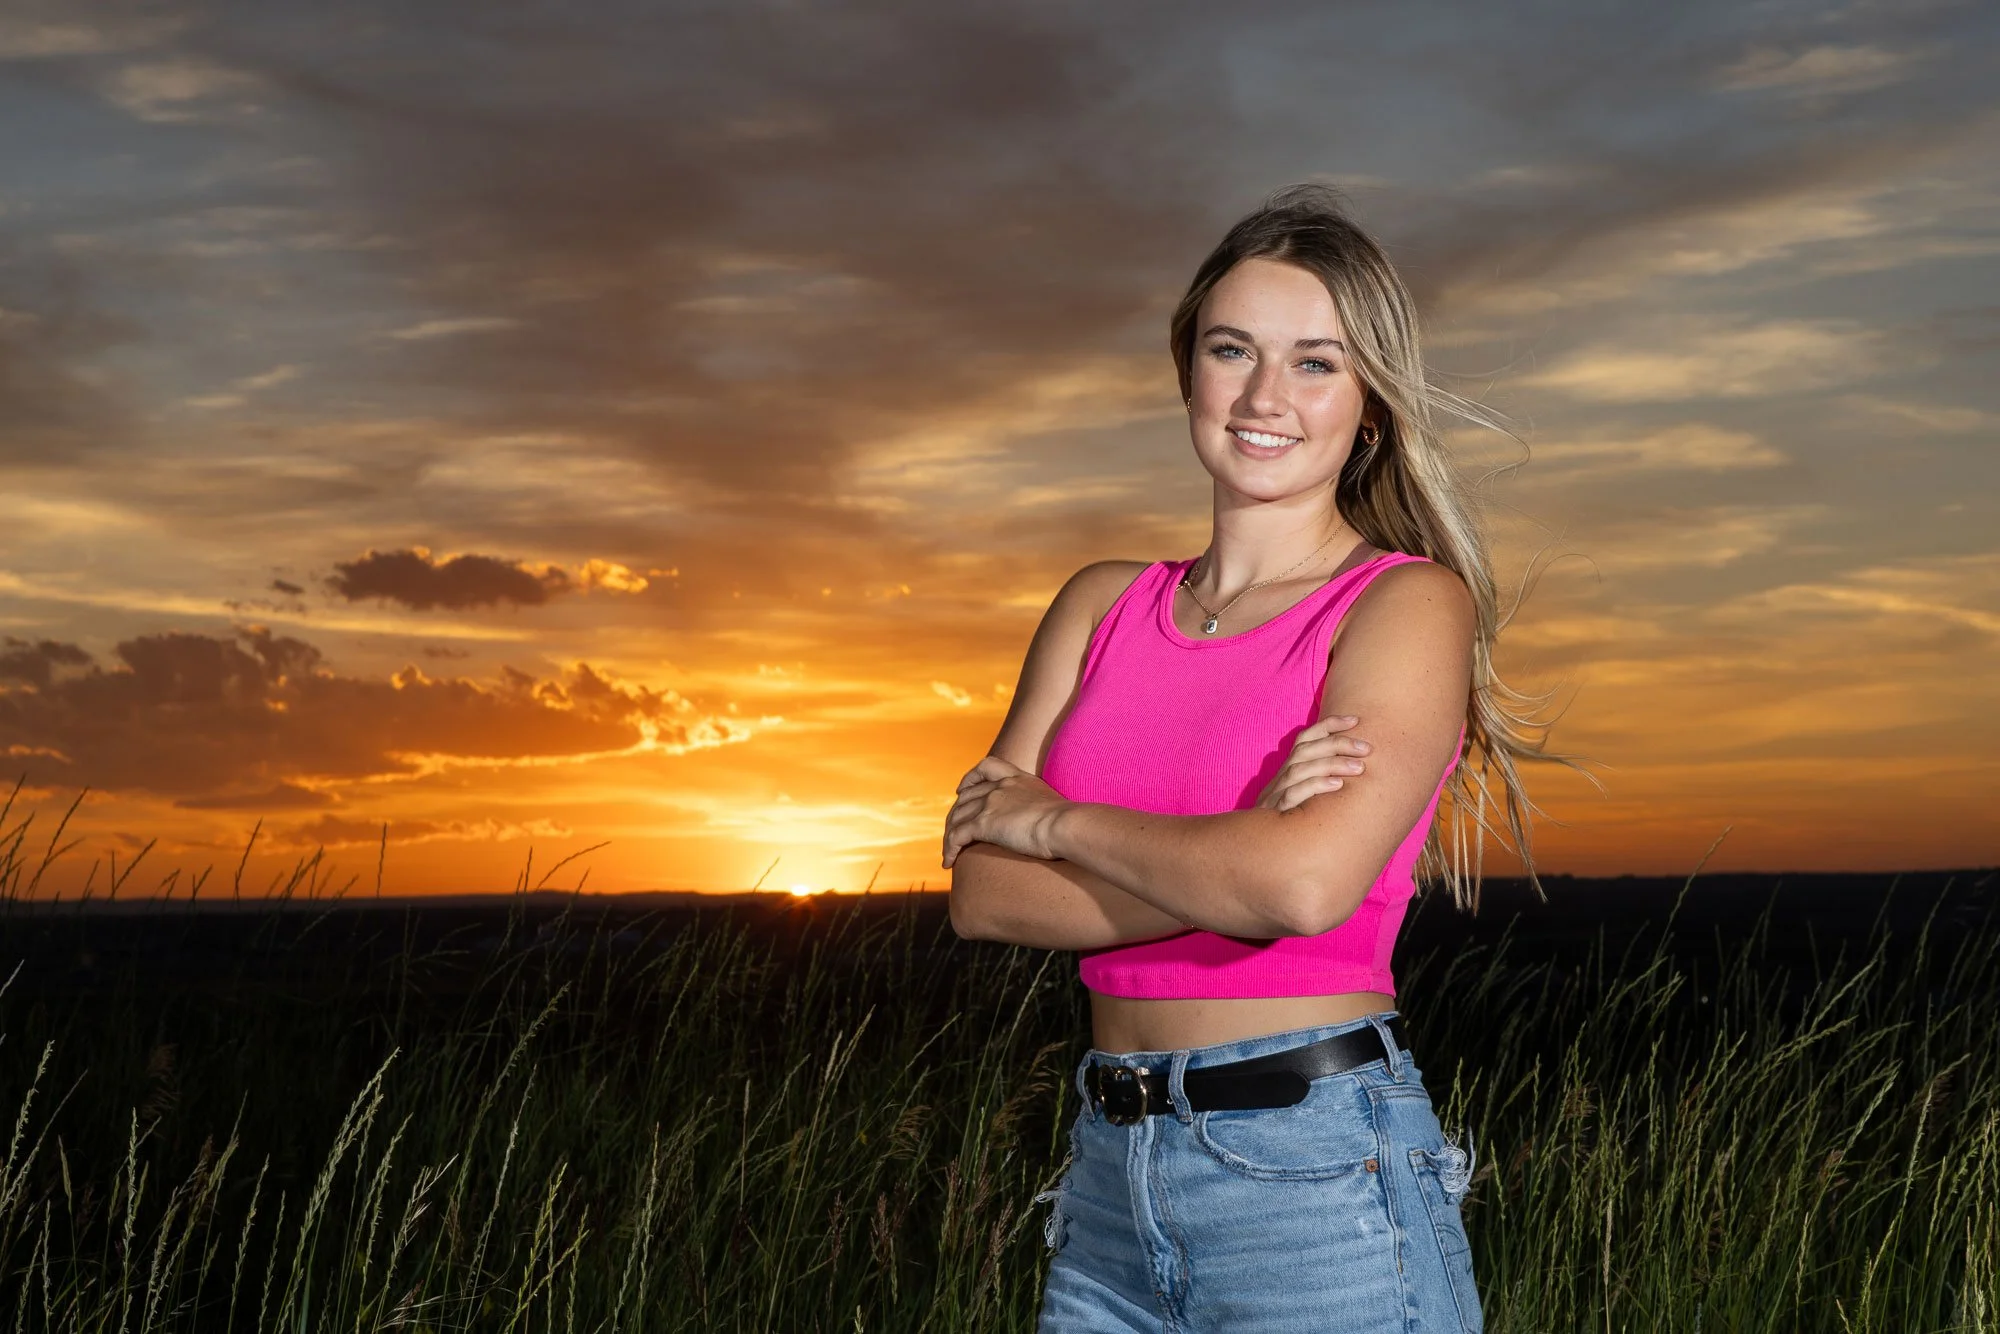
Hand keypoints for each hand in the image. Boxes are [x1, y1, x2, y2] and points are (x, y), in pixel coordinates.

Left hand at [941, 755, 1070, 868]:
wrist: (1065, 824)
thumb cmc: (1069, 822)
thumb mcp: (1055, 805)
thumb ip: (1043, 808)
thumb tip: (1052, 823)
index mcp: (1017, 778)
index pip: (986, 767)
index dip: (970, 778)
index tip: (961, 790)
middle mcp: (1000, 787)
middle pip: (965, 797)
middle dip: (955, 814)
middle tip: (953, 831)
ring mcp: (989, 804)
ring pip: (956, 817)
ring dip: (949, 835)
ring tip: (948, 852)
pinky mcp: (983, 824)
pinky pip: (956, 836)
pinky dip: (949, 849)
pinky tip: (948, 863)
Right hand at [1254, 713, 1370, 812]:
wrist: (1255, 848)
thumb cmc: (1291, 823)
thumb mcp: (1304, 798)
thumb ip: (1322, 782)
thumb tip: (1358, 769)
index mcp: (1287, 770)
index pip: (1305, 738)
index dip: (1328, 725)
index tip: (1355, 720)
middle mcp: (1280, 778)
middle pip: (1306, 750)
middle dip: (1338, 743)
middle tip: (1367, 748)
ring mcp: (1275, 794)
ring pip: (1301, 769)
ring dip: (1332, 764)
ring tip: (1360, 767)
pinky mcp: (1275, 813)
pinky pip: (1294, 794)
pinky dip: (1316, 786)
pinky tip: (1337, 785)